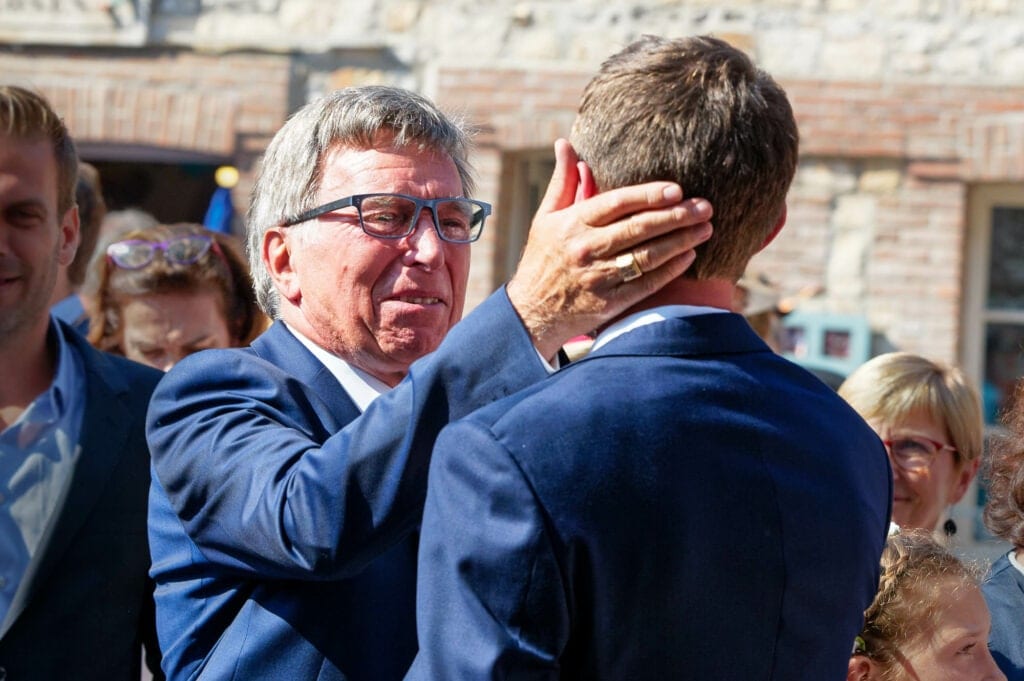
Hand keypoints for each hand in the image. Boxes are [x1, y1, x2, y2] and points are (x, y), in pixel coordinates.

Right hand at [506, 139, 712, 359]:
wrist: (532, 311)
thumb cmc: (542, 258)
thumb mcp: (545, 217)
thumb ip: (562, 181)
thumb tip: (565, 143)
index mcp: (572, 223)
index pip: (616, 203)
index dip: (648, 195)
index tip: (676, 190)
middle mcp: (585, 249)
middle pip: (638, 228)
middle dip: (675, 217)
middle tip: (705, 207)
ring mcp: (598, 277)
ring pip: (647, 256)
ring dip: (680, 242)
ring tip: (705, 228)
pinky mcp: (609, 302)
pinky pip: (645, 284)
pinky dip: (669, 270)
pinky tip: (689, 256)